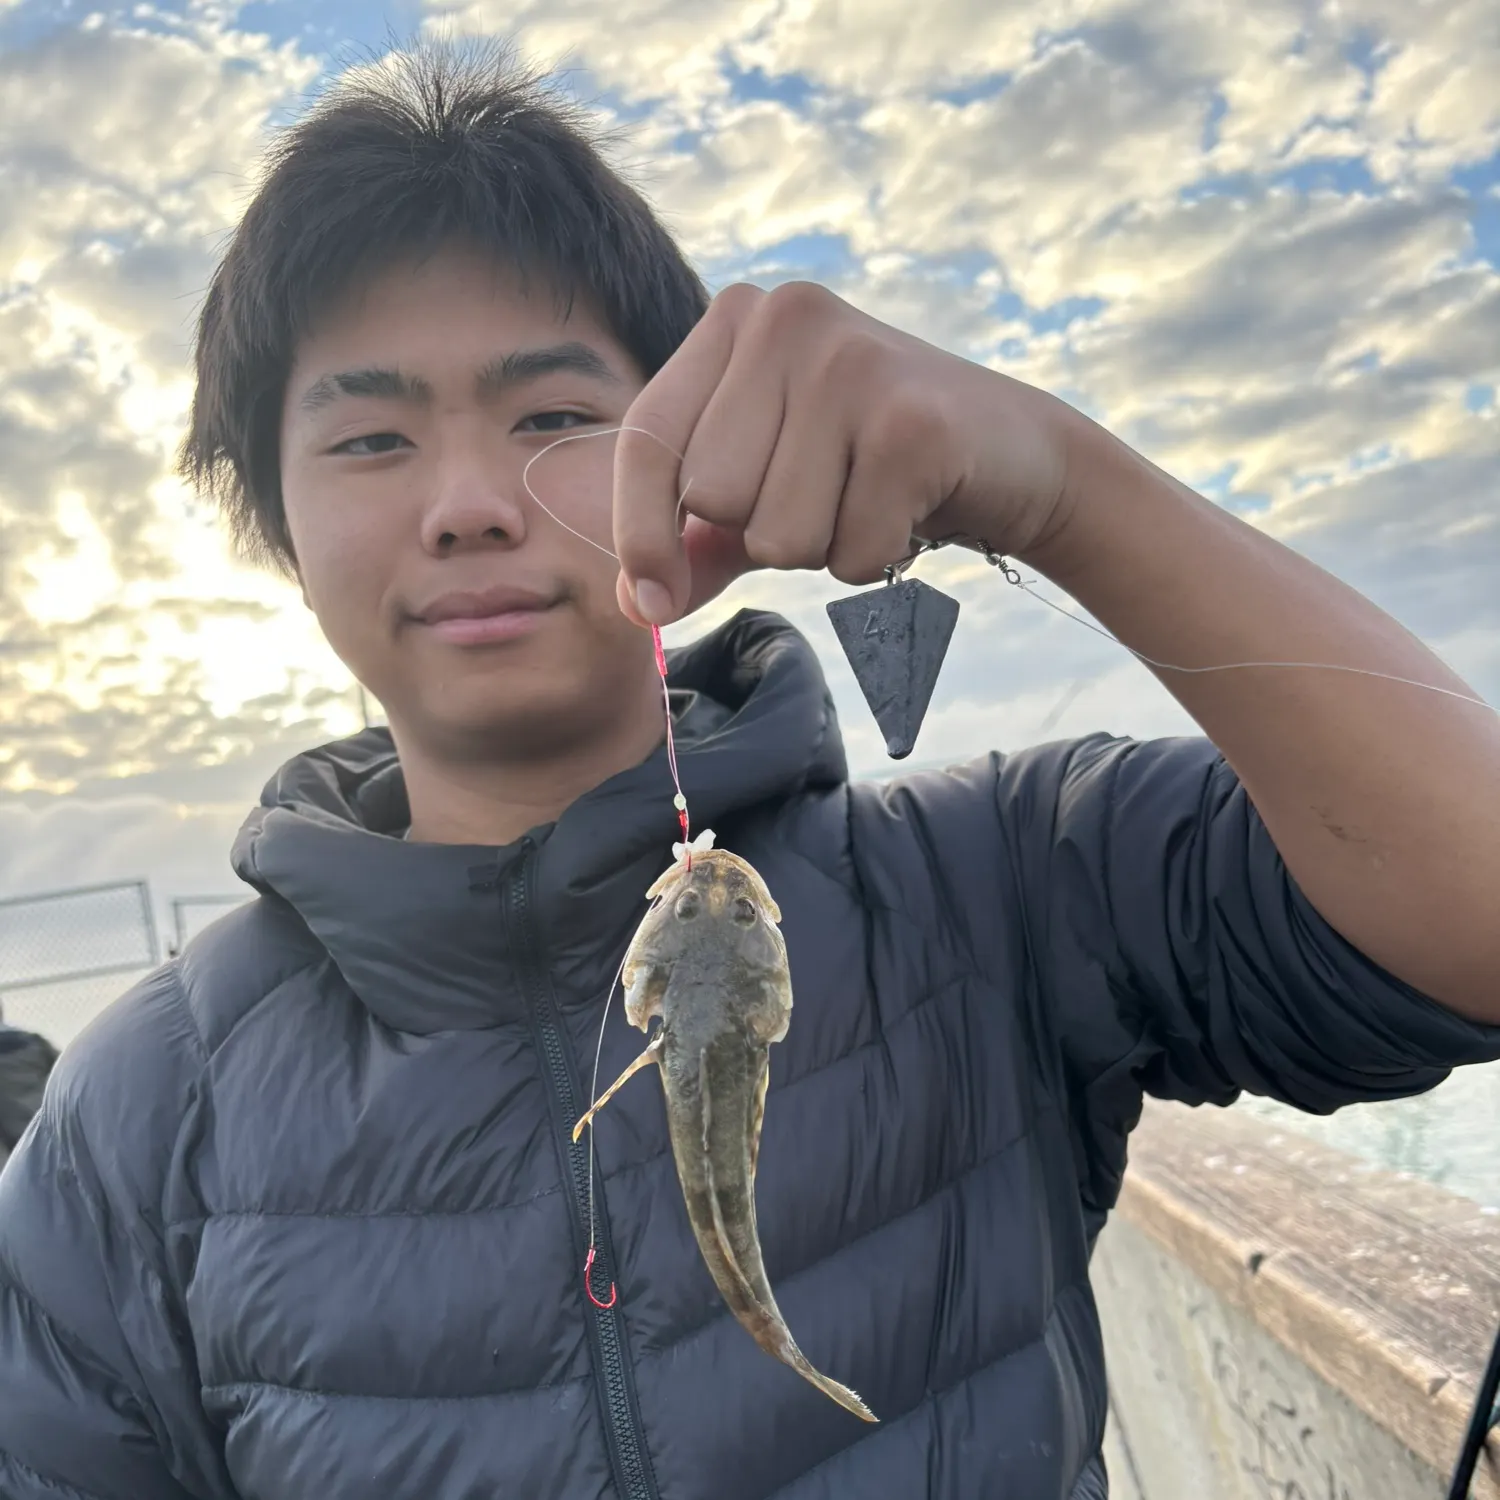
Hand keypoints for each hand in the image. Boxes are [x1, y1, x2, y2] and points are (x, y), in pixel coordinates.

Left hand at [611, 280, 1074, 626]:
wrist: (1020, 455)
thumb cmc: (874, 471)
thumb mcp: (767, 493)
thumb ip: (696, 542)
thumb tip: (636, 607)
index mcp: (735, 320)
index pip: (646, 439)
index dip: (639, 531)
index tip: (651, 601)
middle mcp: (786, 318)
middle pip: (712, 498)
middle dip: (766, 533)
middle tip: (832, 494)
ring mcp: (851, 361)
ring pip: (775, 534)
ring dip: (824, 548)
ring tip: (870, 498)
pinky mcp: (912, 421)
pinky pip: (848, 550)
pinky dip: (876, 557)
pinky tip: (911, 509)